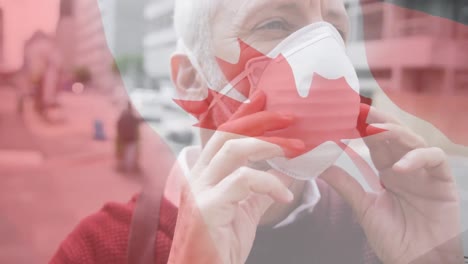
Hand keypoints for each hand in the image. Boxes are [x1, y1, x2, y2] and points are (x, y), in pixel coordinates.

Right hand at [168, 91, 303, 263]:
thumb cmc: (220, 245)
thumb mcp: (245, 212)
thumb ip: (260, 190)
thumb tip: (284, 172)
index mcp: (205, 174)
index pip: (223, 134)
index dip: (244, 114)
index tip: (264, 97)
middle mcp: (198, 177)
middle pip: (227, 134)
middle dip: (259, 120)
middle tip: (289, 116)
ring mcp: (200, 191)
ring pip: (233, 150)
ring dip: (269, 144)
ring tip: (296, 148)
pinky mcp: (207, 208)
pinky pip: (243, 181)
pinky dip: (269, 183)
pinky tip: (284, 194)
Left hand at [321, 107, 462, 263]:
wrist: (417, 262)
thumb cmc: (393, 237)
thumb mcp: (363, 207)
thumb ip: (345, 184)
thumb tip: (319, 165)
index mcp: (386, 170)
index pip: (374, 141)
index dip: (360, 126)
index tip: (343, 113)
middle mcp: (405, 166)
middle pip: (392, 134)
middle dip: (376, 120)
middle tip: (357, 109)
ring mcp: (424, 171)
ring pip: (412, 140)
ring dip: (393, 132)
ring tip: (373, 128)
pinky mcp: (442, 181)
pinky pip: (434, 159)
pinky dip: (417, 158)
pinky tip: (398, 167)